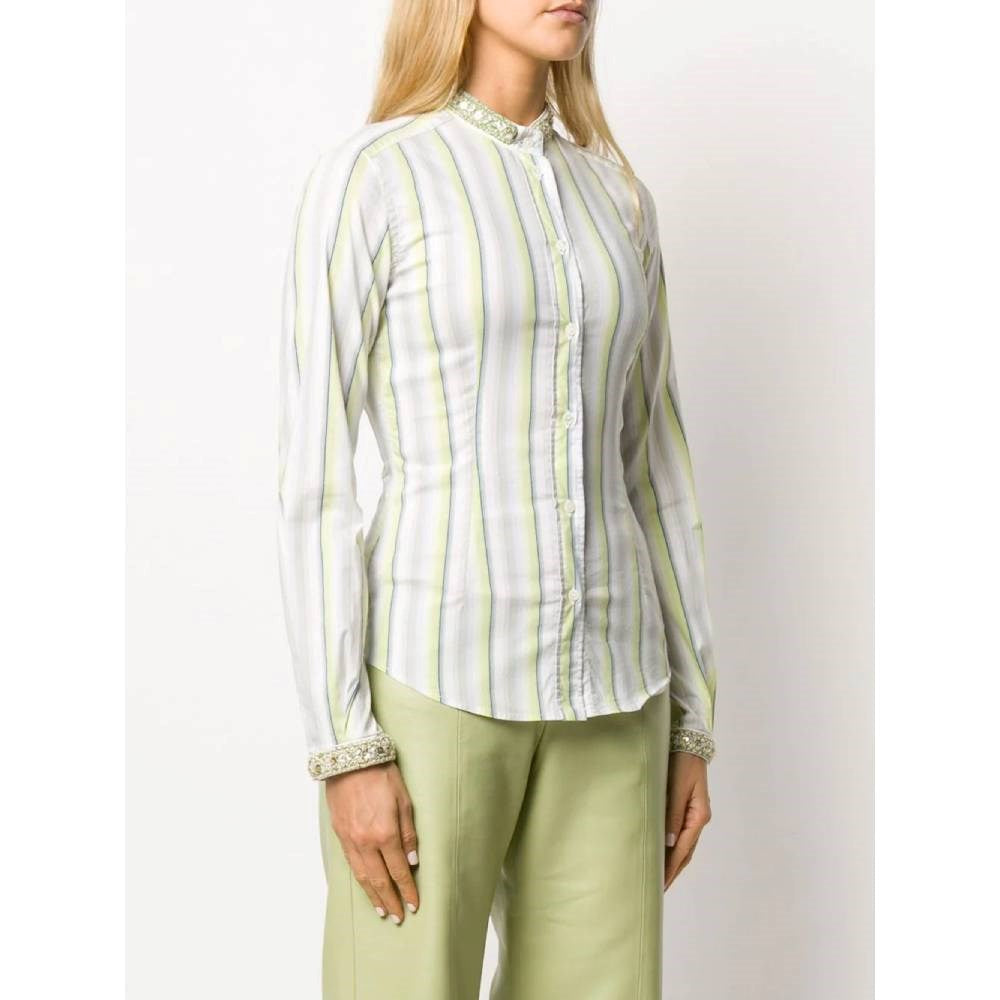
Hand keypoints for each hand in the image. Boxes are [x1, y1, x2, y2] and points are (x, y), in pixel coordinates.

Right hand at [324, 761, 419, 923]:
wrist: (350, 759)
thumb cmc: (381, 775)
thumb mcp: (404, 800)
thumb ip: (409, 833)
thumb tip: (413, 862)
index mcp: (385, 833)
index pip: (399, 871)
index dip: (407, 890)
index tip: (414, 904)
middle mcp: (366, 841)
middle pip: (380, 880)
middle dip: (391, 900)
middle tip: (400, 917)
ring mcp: (350, 839)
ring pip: (362, 876)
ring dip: (374, 896)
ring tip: (383, 910)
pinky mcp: (339, 834)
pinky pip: (350, 864)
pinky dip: (359, 880)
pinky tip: (365, 887)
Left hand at [663, 752, 711, 891]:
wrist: (689, 743)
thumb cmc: (682, 763)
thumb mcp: (676, 786)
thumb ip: (672, 813)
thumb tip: (669, 841)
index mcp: (698, 816)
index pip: (683, 848)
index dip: (672, 867)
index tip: (662, 884)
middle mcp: (699, 819)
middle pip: (686, 852)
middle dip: (673, 871)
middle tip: (660, 890)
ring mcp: (696, 815)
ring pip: (685, 846)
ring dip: (674, 862)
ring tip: (661, 878)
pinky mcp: (689, 809)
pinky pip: (682, 835)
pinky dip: (675, 849)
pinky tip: (665, 854)